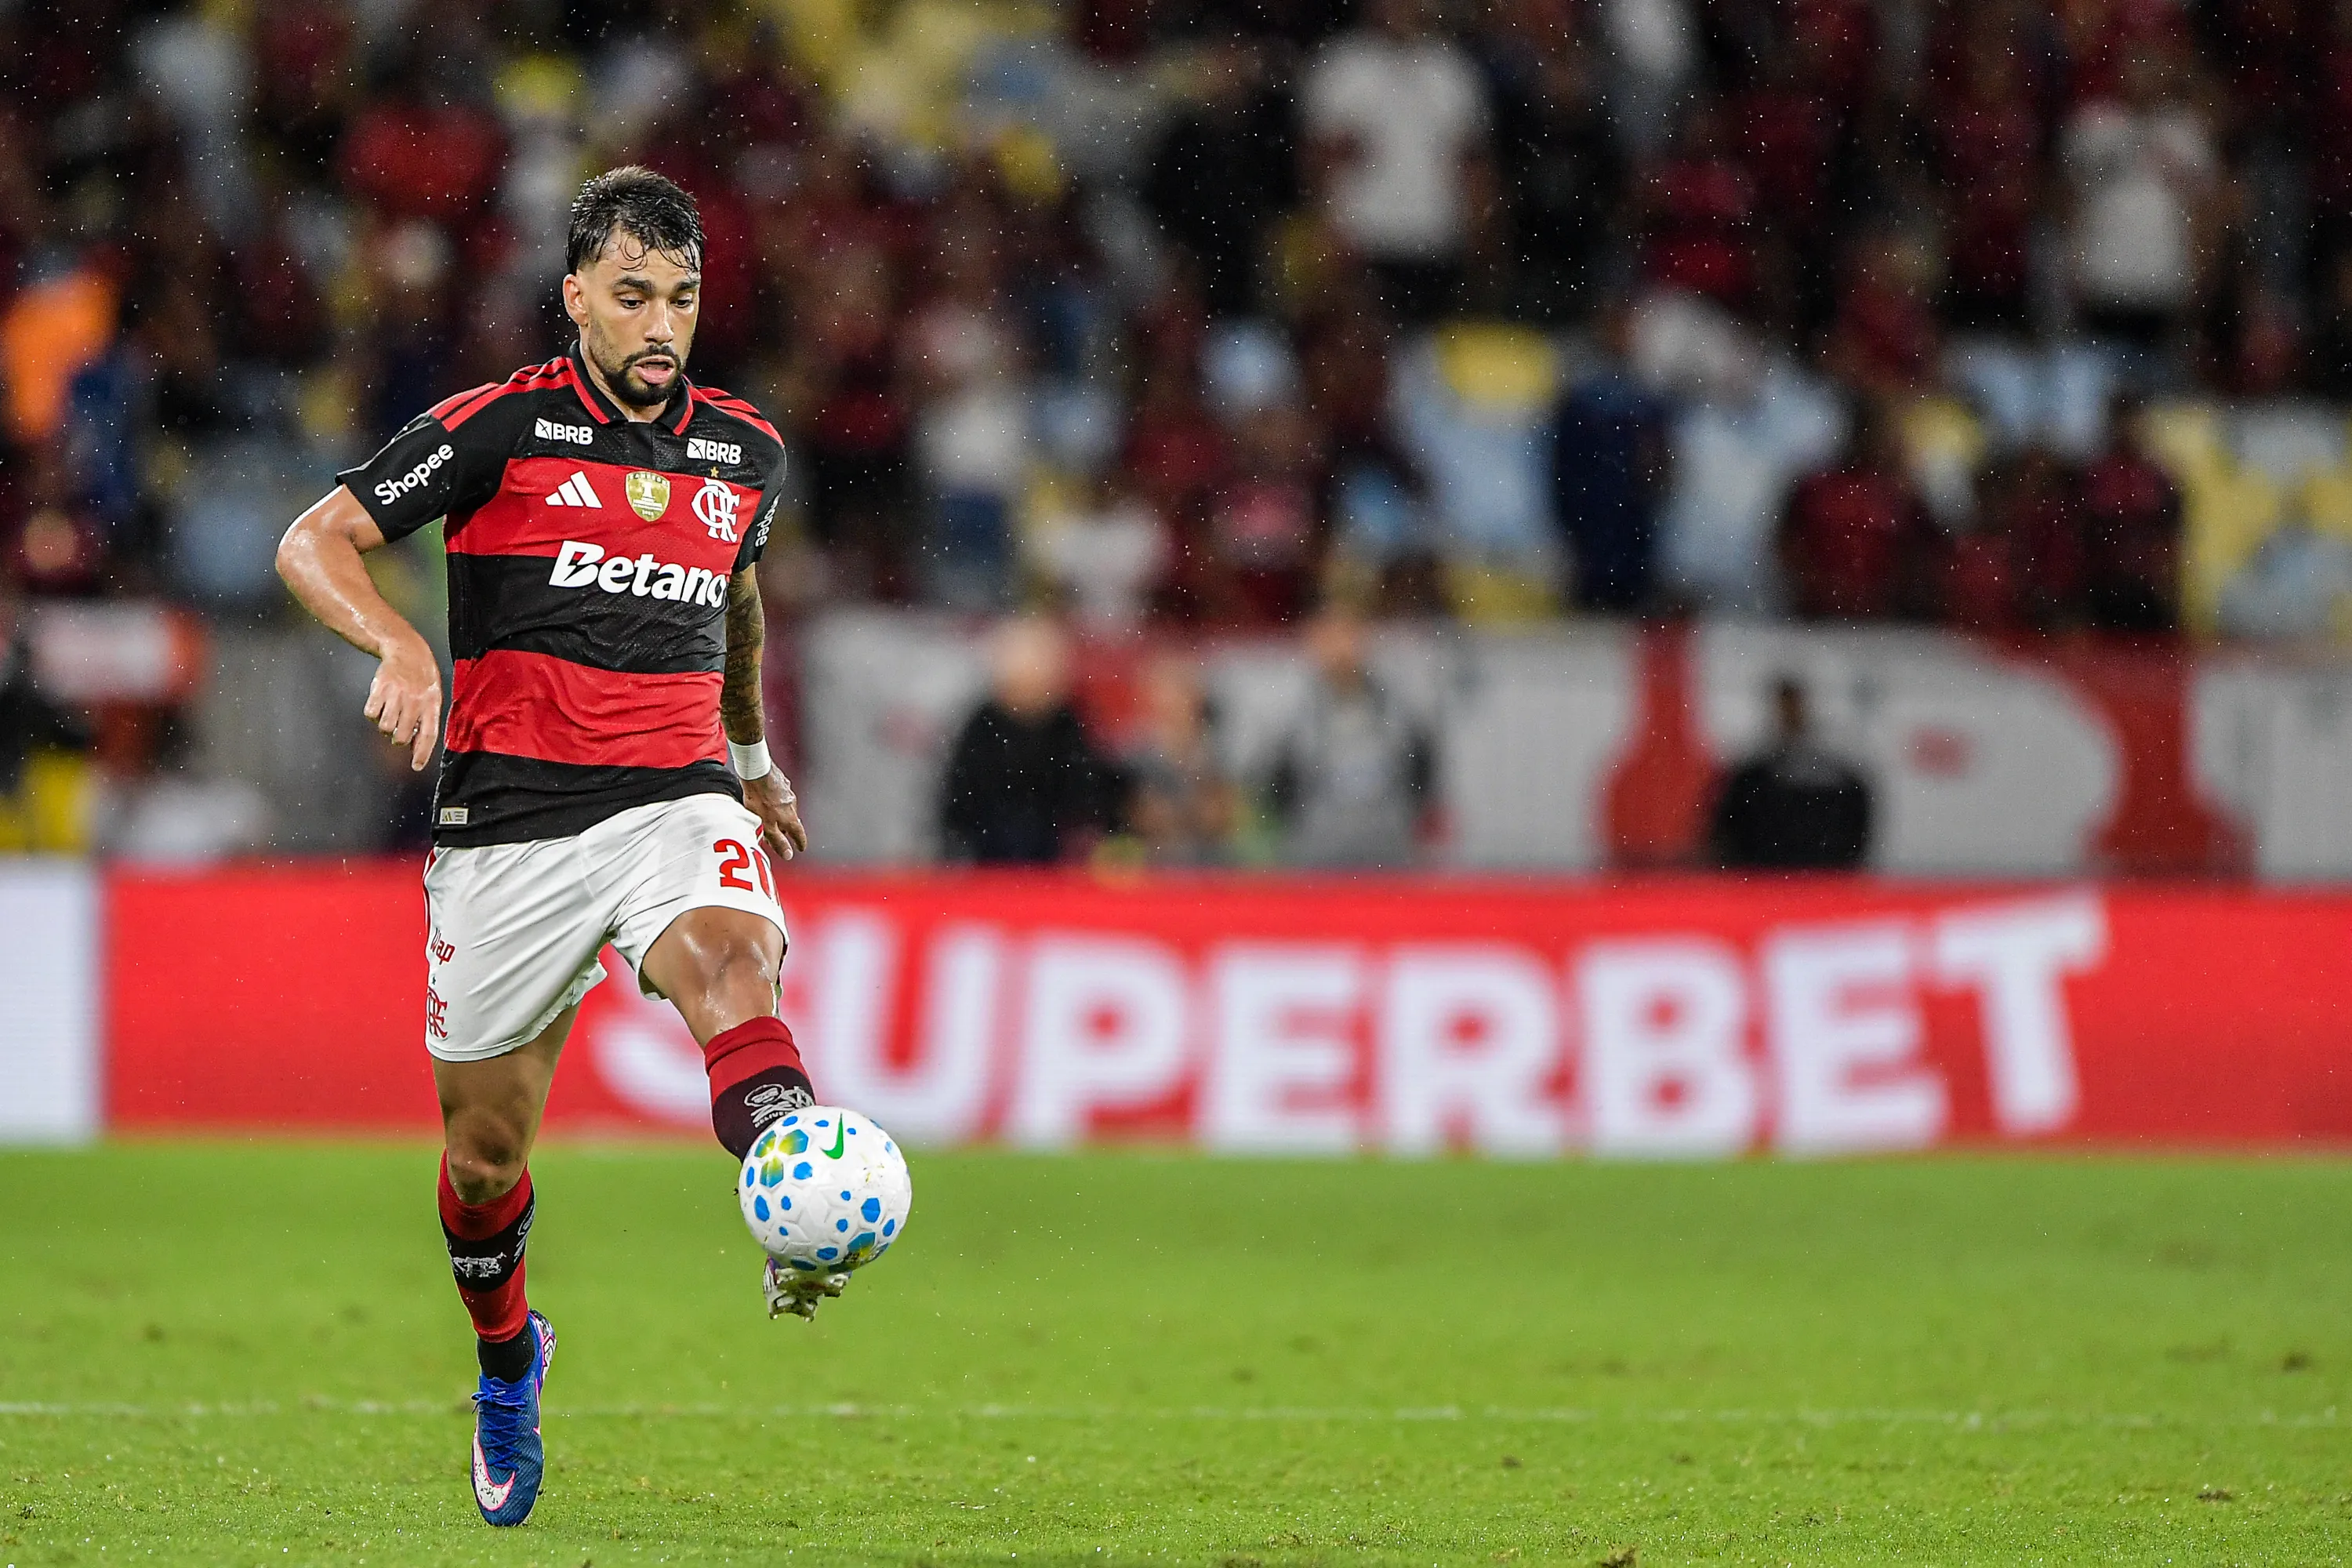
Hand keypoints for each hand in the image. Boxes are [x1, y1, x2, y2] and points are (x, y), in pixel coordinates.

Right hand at [365, 635, 441, 771]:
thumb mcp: (432, 697)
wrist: (407, 650)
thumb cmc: (422, 678)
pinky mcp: (380, 688)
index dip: (422, 753)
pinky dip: (372, 714)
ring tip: (389, 714)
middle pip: (402, 736)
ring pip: (385, 727)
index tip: (416, 766)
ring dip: (385, 727)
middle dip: (398, 739)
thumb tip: (415, 748)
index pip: (428, 735)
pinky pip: (370, 713)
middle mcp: (415, 701)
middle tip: (398, 730)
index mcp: (431, 705)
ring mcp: (396, 695)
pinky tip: (379, 704)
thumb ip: (425, 721)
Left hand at [744, 769, 806, 861]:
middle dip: (788, 829)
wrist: (757, 771)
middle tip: (782, 835)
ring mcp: (787, 792)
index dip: (800, 842)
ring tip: (772, 819)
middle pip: (792, 821)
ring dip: (782, 815)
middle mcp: (792, 805)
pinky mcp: (781, 782)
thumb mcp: (766, 825)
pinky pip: (781, 796)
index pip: (799, 833)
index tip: (801, 848)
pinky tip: (769, 800)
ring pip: (787, 808)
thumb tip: (788, 855)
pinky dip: (777, 802)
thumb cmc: (760, 798)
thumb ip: (777, 841)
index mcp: (789, 817)